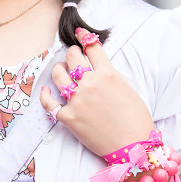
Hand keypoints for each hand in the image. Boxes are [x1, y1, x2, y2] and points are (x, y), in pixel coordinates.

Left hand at [40, 30, 153, 156]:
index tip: (79, 34)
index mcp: (108, 74)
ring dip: (59, 70)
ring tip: (62, 72)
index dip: (84, 38)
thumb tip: (96, 66)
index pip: (91, 47)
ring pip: (58, 74)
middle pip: (72, 57)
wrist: (133, 147)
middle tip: (73, 58)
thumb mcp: (127, 88)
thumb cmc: (135, 120)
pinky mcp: (68, 117)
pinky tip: (45, 91)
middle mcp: (90, 84)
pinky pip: (48, 102)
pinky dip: (44, 95)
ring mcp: (77, 100)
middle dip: (71, 55)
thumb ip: (110, 75)